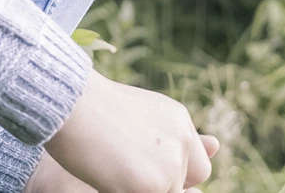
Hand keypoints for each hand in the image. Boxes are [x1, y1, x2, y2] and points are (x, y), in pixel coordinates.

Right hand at [44, 72, 218, 192]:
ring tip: (112, 166)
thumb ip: (171, 135)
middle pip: (190, 181)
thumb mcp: (138, 115)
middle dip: (167, 183)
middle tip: (131, 171)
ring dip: (141, 186)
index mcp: (178, 120)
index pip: (194, 163)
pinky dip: (126, 191)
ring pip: (166, 191)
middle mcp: (182, 140)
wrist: (68, 101)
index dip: (173, 173)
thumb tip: (216, 146)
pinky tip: (109, 177)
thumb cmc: (89, 106)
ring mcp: (171, 165)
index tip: (144, 168)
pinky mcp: (153, 186)